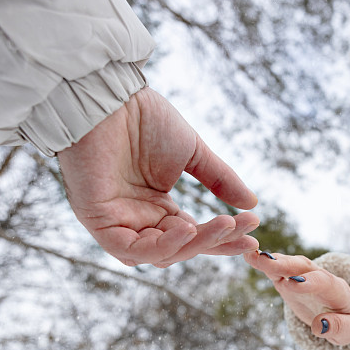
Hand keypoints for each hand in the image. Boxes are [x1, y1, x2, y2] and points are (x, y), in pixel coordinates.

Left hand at [57, 87, 258, 266]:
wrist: (110, 96)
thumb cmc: (144, 118)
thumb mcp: (192, 153)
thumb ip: (220, 180)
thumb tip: (252, 204)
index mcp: (156, 207)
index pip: (193, 235)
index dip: (221, 239)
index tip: (253, 237)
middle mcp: (137, 219)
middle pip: (180, 249)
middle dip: (215, 243)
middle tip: (246, 234)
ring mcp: (117, 222)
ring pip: (160, 254)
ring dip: (194, 244)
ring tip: (225, 225)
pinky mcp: (97, 221)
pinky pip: (131, 249)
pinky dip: (162, 245)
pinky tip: (188, 228)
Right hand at [243, 251, 349, 345]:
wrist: (339, 313)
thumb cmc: (345, 322)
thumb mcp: (349, 331)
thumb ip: (339, 328)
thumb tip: (320, 325)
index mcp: (337, 289)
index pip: (324, 282)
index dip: (309, 282)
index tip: (292, 284)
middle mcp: (319, 277)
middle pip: (304, 267)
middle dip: (286, 264)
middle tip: (267, 261)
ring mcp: (303, 276)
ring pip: (289, 265)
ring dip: (271, 260)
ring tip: (252, 256)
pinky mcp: (288, 280)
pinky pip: (277, 270)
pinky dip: (264, 263)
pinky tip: (249, 256)